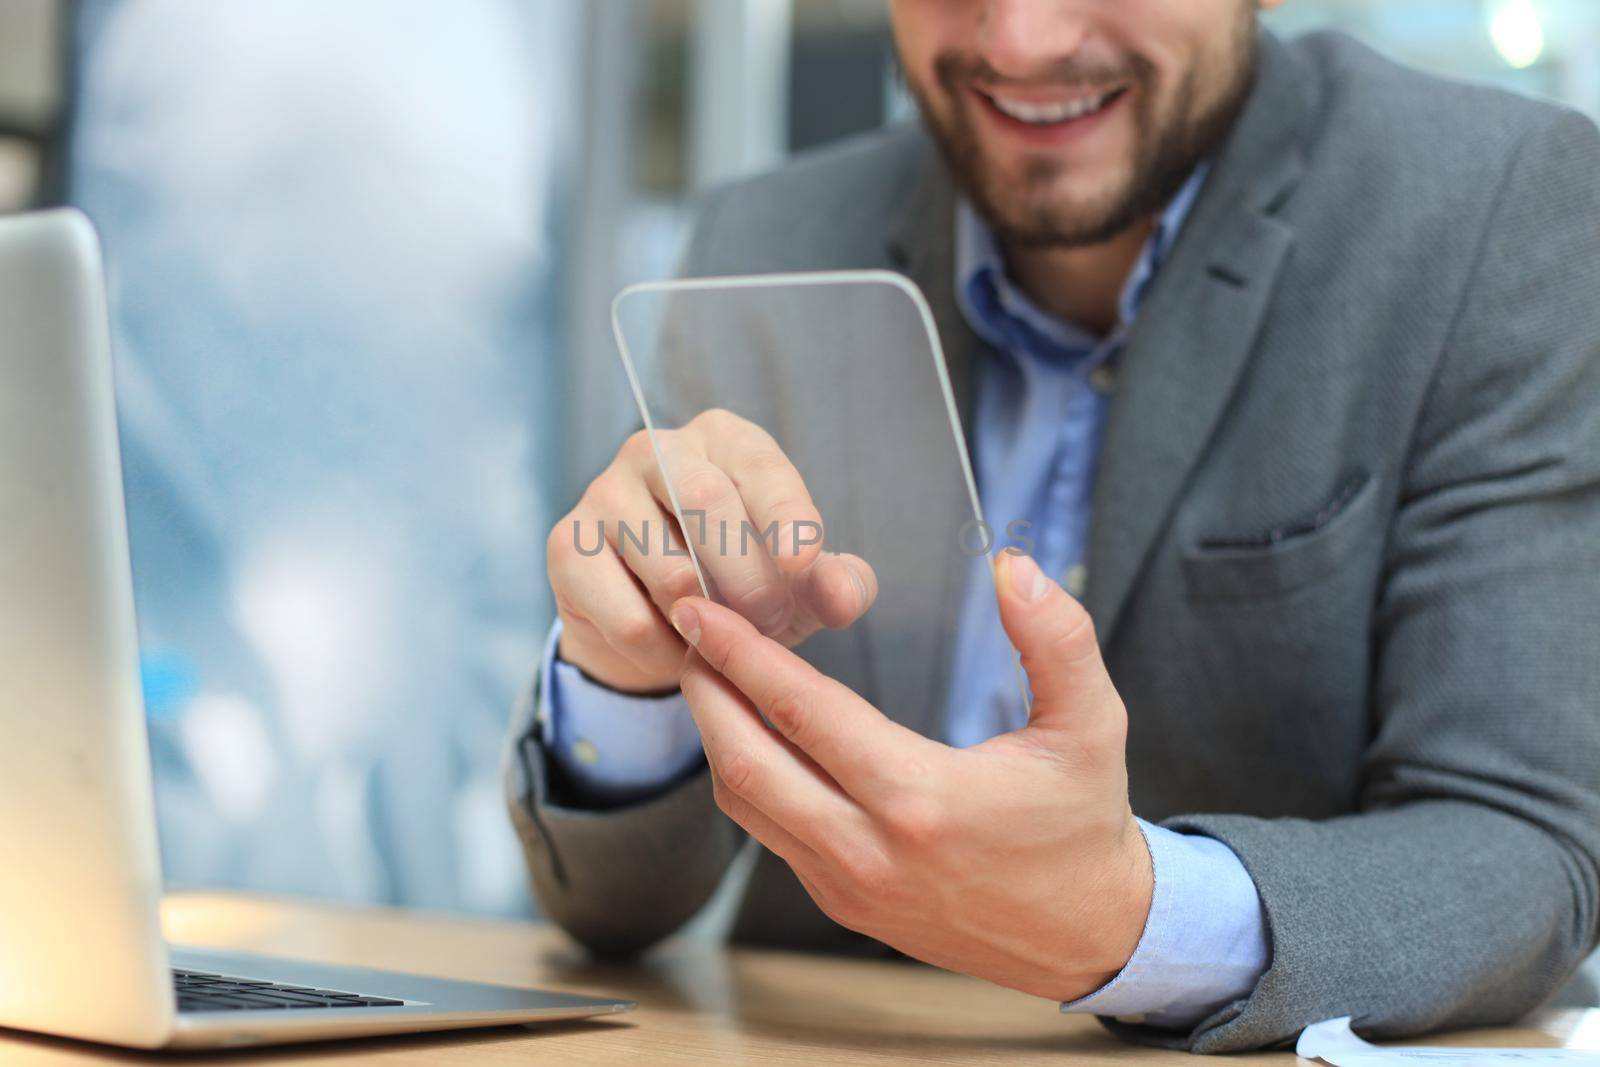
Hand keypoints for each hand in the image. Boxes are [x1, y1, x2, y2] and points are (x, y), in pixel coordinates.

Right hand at [548, 409, 877, 693]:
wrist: (654, 623)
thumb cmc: (739, 583)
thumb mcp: (798, 584)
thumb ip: (835, 584)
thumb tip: (845, 595)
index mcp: (724, 440)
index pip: (760, 467)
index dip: (786, 515)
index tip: (803, 564)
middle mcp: (659, 450)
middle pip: (707, 502)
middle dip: (750, 577)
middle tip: (772, 624)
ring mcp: (604, 492)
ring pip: (667, 568)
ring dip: (708, 622)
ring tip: (725, 639)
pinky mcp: (569, 545)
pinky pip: (628, 615)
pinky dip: (665, 650)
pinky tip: (679, 649)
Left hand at [669, 550, 1152, 1001]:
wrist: (1088, 935)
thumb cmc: (1084, 823)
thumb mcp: (1094, 725)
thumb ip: (1059, 639)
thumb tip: (1013, 567)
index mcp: (920, 799)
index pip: (803, 713)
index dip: (742, 654)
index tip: (699, 609)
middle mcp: (869, 851)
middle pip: (746, 763)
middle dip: (705, 690)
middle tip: (681, 629)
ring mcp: (848, 886)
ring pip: (747, 804)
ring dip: (716, 736)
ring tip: (707, 673)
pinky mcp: (844, 905)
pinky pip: (770, 835)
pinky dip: (747, 778)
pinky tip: (750, 734)